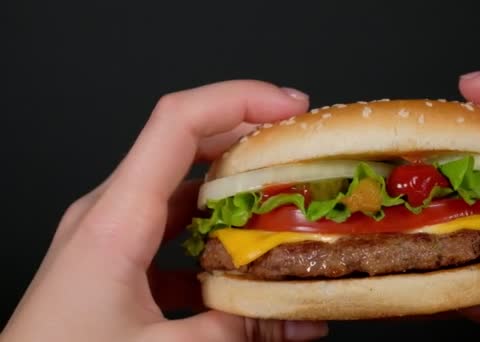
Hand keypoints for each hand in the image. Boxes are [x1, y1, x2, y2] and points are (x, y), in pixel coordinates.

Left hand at [1, 81, 327, 341]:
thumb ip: (239, 331)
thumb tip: (300, 321)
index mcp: (115, 220)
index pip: (178, 123)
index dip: (240, 100)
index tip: (289, 107)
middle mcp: (109, 212)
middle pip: (185, 144)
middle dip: (247, 137)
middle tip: (295, 147)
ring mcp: (109, 231)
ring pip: (179, 184)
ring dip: (231, 187)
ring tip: (277, 202)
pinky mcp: (114, 256)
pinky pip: (168, 223)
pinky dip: (209, 229)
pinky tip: (236, 260)